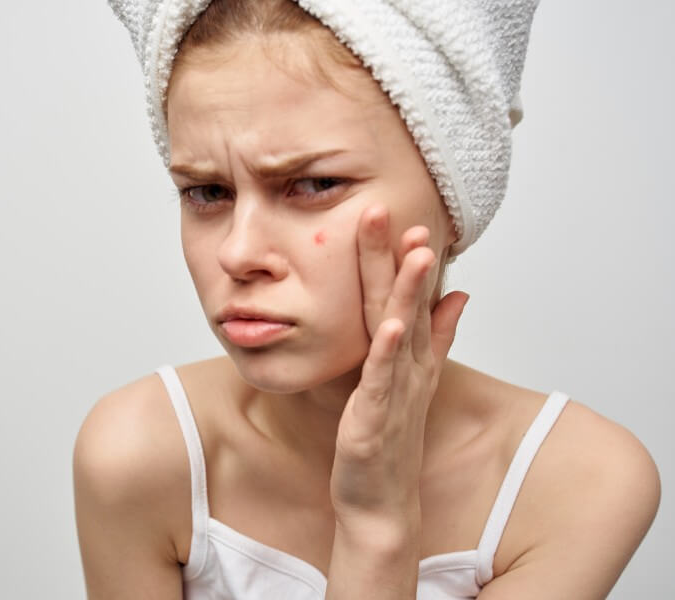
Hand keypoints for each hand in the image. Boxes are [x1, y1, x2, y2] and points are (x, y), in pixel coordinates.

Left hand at [330, 204, 468, 525]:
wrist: (380, 500)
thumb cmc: (389, 438)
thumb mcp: (412, 380)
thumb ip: (437, 336)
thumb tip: (458, 293)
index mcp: (410, 358)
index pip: (411, 301)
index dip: (410, 261)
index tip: (410, 219)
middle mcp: (408, 369)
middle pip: (404, 306)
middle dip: (401, 259)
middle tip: (397, 212)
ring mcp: (395, 393)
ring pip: (402, 335)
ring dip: (408, 294)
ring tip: (415, 253)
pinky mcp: (376, 418)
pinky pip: (382, 381)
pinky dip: (388, 353)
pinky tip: (392, 326)